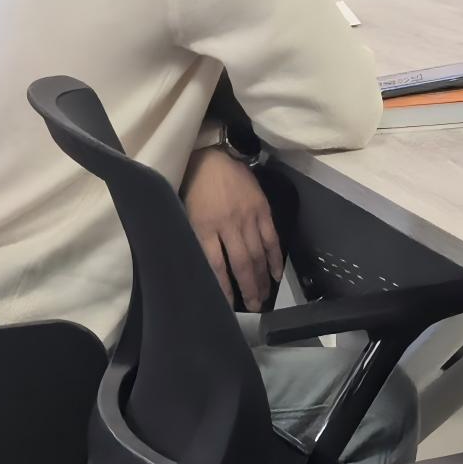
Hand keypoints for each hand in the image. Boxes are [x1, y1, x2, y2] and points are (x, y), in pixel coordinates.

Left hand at [184, 146, 281, 310]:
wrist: (212, 156)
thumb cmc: (194, 187)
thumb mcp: (186, 214)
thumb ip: (197, 238)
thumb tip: (206, 266)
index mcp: (204, 227)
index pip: (215, 265)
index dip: (223, 287)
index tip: (227, 305)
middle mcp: (228, 225)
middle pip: (241, 264)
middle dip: (248, 288)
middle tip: (253, 306)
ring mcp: (248, 217)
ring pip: (257, 254)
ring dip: (261, 278)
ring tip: (264, 296)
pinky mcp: (262, 210)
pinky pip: (271, 238)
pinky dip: (275, 257)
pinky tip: (276, 273)